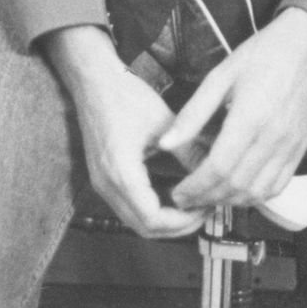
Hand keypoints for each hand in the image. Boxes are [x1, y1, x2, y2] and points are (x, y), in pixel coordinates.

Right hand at [44, 26, 204, 238]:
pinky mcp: (103, 178)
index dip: (182, 222)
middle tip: (203, 212)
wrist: (93, 80)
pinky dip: (150, 211)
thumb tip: (213, 170)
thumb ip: (188, 150)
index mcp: (121, 171)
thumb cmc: (123, 94)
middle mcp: (107, 184)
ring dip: (163, 221)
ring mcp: (101, 183)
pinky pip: (128, 208)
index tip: (203, 209)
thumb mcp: (163, 121)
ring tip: (191, 207)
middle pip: (143, 227)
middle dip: (176, 227)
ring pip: (134, 221)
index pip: (153, 218)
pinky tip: (170, 197)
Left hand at [160, 8, 306, 213]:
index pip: (219, 167)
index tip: (178, 193)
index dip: (196, 187)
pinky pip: (277, 186)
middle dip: (208, 198)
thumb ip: (193, 113)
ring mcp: (289, 147)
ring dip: (230, 202)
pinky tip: (238, 192)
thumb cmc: (259, 56)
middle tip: (188, 199)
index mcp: (249, 116)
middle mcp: (272, 137)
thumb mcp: (219, 76)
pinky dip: (255, 197)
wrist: (304, 47)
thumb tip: (165, 143)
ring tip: (209, 197)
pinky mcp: (300, 150)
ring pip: (257, 192)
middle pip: (237, 185)